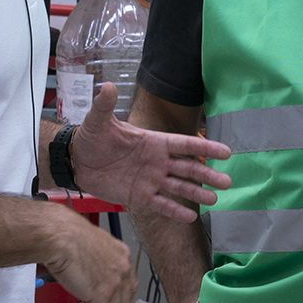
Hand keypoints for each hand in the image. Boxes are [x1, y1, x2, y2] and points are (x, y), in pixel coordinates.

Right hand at [46, 207, 136, 302]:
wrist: (59, 236)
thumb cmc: (66, 235)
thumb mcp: (90, 245)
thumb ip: (96, 259)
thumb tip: (90, 270)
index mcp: (121, 254)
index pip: (129, 282)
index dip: (125, 299)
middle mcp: (123, 269)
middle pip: (125, 300)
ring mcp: (115, 284)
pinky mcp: (103, 297)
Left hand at [69, 84, 230, 221]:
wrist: (76, 162)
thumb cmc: (90, 138)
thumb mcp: (98, 121)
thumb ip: (105, 105)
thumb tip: (106, 85)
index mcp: (153, 142)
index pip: (184, 144)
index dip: (205, 147)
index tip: (225, 152)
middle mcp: (157, 162)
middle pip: (188, 168)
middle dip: (207, 174)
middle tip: (226, 182)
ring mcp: (150, 180)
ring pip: (178, 187)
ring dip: (196, 193)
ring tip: (214, 200)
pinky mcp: (139, 196)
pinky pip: (161, 204)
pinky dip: (175, 211)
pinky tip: (190, 217)